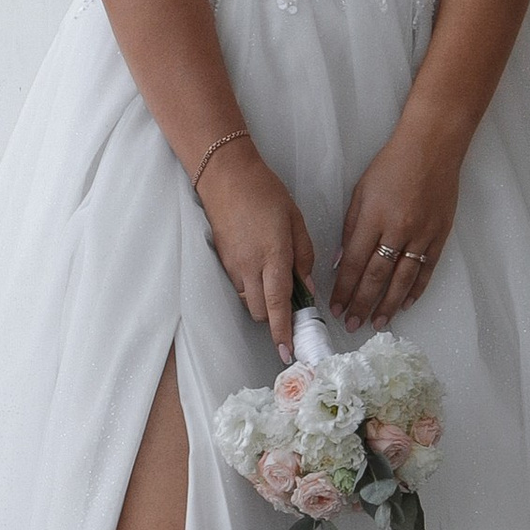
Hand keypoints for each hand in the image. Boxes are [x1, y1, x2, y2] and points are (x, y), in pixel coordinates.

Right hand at [197, 143, 314, 355]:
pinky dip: (252, 287)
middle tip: (291, 303)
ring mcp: (233, 266)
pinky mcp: (222, 262)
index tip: (287, 351)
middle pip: (262, 312)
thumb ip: (303, 256)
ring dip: (264, 302)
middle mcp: (250, 267)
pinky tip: (261, 268)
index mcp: (273, 256)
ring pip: (249, 302)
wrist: (226, 178)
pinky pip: (240, 286)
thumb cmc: (267, 194)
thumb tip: (307, 287)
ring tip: (276, 281)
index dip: (282, 331)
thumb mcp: (296, 221)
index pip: (279, 304)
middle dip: (276, 316)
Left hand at [331, 131, 462, 328]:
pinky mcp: (440, 235)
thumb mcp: (361, 192)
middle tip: (352, 324)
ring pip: (403, 278)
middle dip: (362, 303)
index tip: (335, 307)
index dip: (344, 288)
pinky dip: (416, 289)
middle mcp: (398, 230)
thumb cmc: (392, 165)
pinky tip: (406, 303)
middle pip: (377, 276)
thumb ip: (352, 228)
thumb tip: (342, 262)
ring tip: (378, 322)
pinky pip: (427, 269)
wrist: (432, 149)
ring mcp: (422, 235)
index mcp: (374, 217)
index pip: (355, 262)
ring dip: (388, 304)